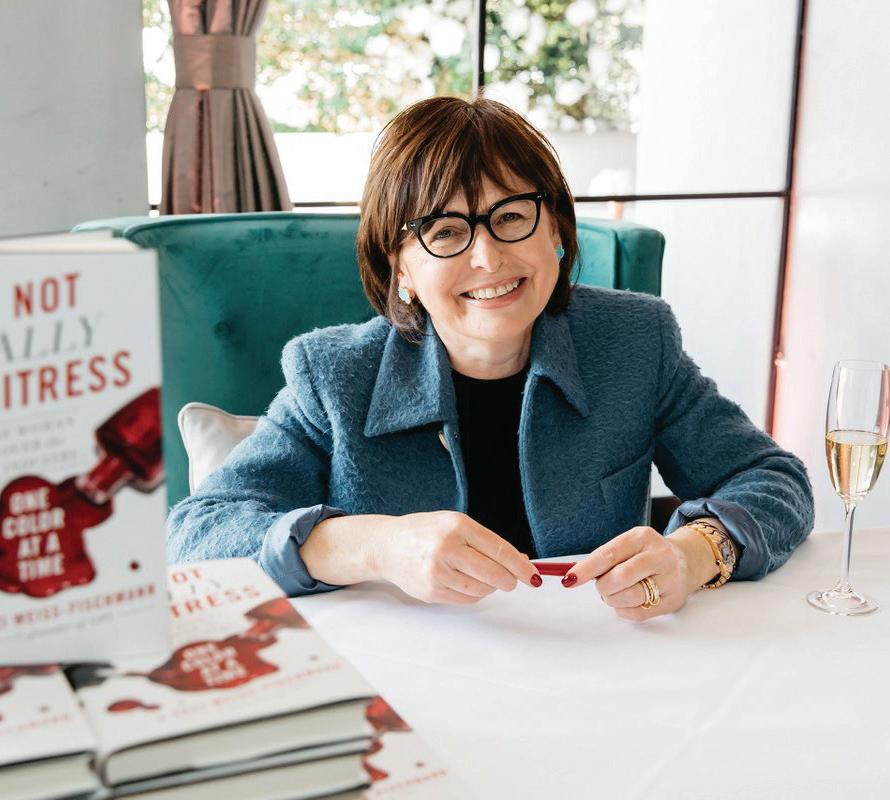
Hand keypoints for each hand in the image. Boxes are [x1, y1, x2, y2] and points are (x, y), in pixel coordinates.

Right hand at [377, 511, 541, 604]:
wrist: (387, 546)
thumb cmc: (426, 532)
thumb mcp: (455, 525)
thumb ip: (485, 542)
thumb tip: (520, 560)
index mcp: (457, 526)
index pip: (499, 550)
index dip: (521, 566)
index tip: (533, 576)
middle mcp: (446, 548)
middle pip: (494, 574)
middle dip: (508, 580)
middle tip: (511, 581)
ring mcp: (437, 572)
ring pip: (482, 589)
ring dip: (489, 587)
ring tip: (478, 575)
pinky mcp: (430, 591)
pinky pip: (466, 599)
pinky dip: (474, 594)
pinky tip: (464, 582)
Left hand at [562, 526, 704, 621]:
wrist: (685, 561)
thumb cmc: (646, 554)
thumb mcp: (629, 545)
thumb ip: (605, 558)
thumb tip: (574, 574)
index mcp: (643, 537)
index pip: (609, 554)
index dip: (587, 568)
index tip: (570, 579)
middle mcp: (660, 556)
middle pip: (620, 577)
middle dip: (603, 586)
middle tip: (601, 586)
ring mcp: (670, 579)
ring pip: (629, 597)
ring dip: (613, 599)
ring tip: (615, 593)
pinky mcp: (673, 601)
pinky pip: (638, 613)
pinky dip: (624, 610)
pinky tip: (626, 601)